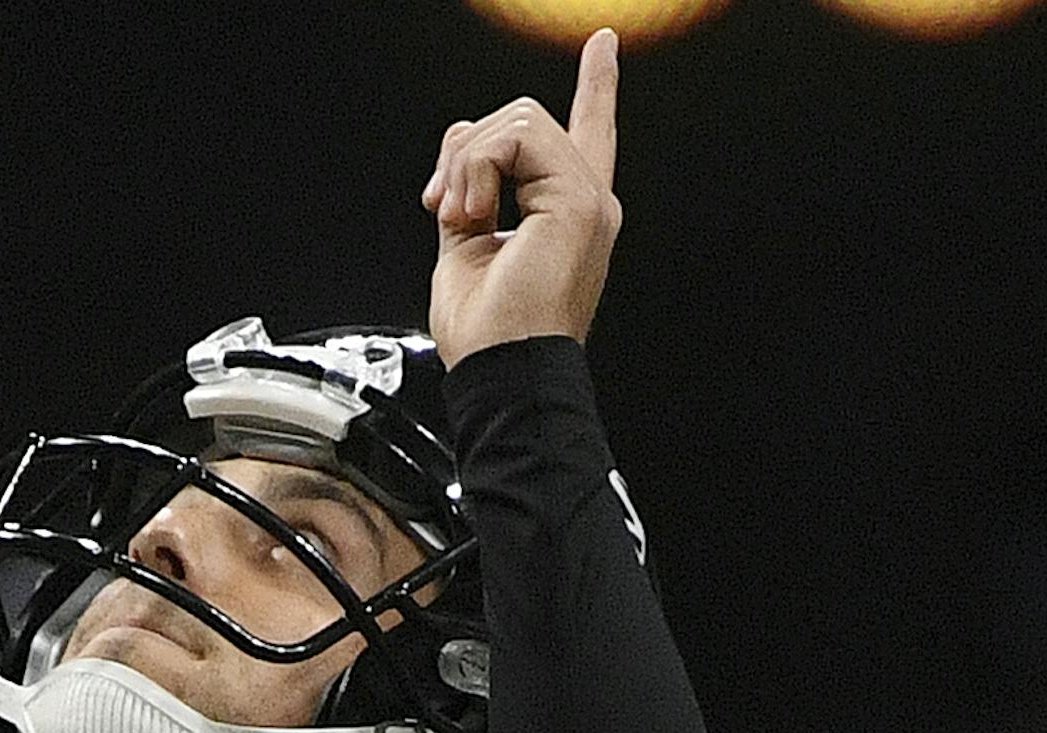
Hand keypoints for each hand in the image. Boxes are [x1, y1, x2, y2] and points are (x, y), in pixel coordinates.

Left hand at [423, 31, 620, 369]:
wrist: (502, 373)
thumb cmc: (487, 337)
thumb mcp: (466, 249)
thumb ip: (469, 193)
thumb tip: (459, 146)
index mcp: (565, 215)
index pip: (588, 134)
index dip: (597, 87)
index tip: (603, 45)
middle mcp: (585, 202)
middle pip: (521, 121)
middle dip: (464, 154)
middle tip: (443, 210)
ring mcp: (585, 198)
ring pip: (515, 119)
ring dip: (466, 166)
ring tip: (458, 218)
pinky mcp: (576, 197)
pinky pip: (514, 136)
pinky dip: (475, 170)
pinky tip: (470, 213)